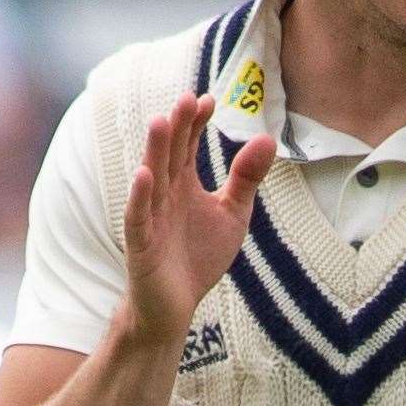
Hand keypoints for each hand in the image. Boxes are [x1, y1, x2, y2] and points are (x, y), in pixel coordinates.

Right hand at [119, 92, 275, 340]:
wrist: (175, 307)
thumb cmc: (200, 257)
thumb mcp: (232, 213)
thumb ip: (246, 178)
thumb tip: (267, 138)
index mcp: (183, 183)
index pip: (187, 145)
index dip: (196, 123)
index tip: (209, 99)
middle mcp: (164, 194)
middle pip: (170, 154)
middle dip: (177, 127)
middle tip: (187, 98)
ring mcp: (150, 217)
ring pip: (152, 179)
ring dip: (154, 151)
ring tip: (160, 121)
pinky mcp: (141, 244)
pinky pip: (138, 217)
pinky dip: (139, 196)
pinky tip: (144, 175)